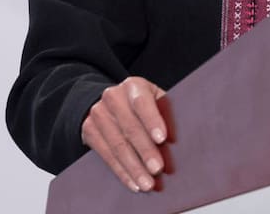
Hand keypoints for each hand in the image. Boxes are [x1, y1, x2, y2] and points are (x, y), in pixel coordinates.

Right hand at [81, 77, 167, 192]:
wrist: (112, 102)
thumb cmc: (144, 104)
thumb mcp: (156, 100)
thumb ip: (165, 113)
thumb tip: (180, 137)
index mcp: (134, 86)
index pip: (142, 103)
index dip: (152, 121)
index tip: (162, 139)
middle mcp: (113, 97)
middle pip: (129, 127)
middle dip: (145, 151)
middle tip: (157, 169)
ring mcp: (98, 113)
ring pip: (117, 145)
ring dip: (133, 168)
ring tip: (147, 184)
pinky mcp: (89, 130)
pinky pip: (106, 155)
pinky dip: (122, 172)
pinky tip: (133, 183)